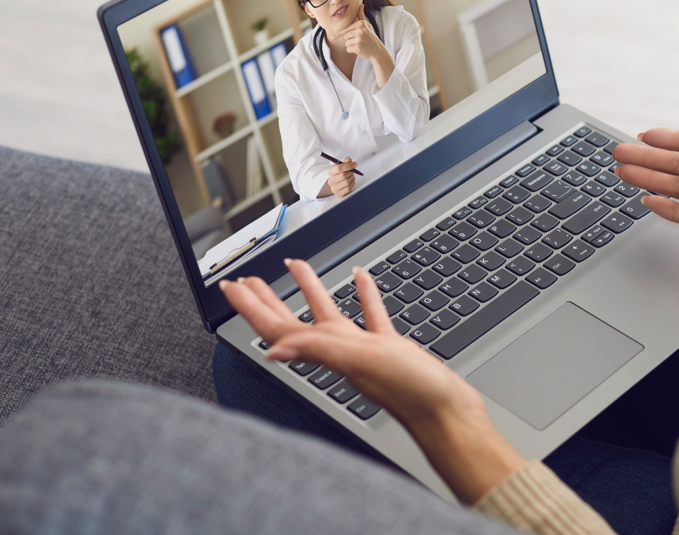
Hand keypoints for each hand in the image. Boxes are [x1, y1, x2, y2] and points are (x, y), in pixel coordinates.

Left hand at [220, 261, 524, 503]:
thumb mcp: (360, 361)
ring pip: (328, 314)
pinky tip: (361, 279)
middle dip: (267, 299)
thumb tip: (273, 350)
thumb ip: (319, 350)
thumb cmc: (409, 392)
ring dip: (310, 290)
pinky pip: (370, 316)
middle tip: (247, 280)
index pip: (278, 328)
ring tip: (296, 265)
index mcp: (328, 352)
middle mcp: (339, 351)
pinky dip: (363, 295)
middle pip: (292, 321)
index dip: (251, 307)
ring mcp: (363, 350)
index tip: (231, 287)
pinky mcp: (389, 348)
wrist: (448, 412)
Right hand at [325, 158, 356, 196]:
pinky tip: (351, 180)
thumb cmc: (339, 173)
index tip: (355, 164)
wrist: (336, 183)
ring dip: (352, 178)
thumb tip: (349, 159)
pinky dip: (352, 183)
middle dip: (350, 172)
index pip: (339, 168)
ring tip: (351, 175)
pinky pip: (348, 188)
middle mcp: (330, 181)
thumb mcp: (341, 165)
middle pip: (343, 175)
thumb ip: (345, 161)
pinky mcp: (338, 194)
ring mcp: (334, 188)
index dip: (348, 165)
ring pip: (347, 182)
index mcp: (330, 172)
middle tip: (352, 171)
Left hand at [332, 3, 389, 66]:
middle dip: (350, 39)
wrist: (378, 51)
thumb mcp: (367, 26)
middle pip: (345, 35)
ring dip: (351, 45)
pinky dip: (352, 51)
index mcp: (361, 23)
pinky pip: (348, 49)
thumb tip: (361, 5)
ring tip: (360, 45)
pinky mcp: (357, 47)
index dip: (340, 33)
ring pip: (346, 43)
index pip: (346, 28)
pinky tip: (359, 50)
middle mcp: (360, 30)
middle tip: (359, 41)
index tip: (333, 37)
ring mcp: (359, 39)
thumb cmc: (371, 38)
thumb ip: (361, 16)